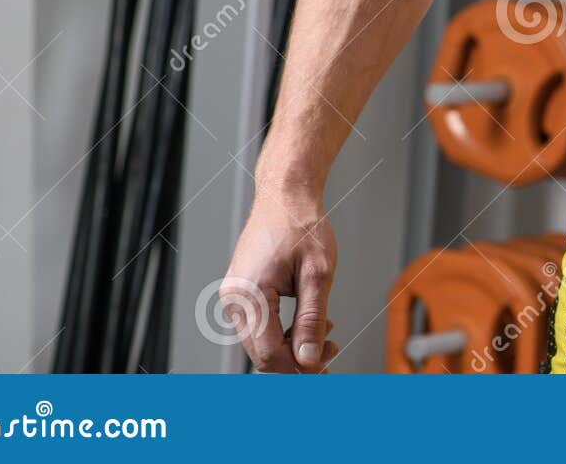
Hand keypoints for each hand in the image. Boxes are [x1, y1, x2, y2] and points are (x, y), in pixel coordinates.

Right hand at [222, 185, 338, 372]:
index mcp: (250, 295)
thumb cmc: (301, 226)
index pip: (269, 354)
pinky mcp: (241, 292)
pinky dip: (284, 330)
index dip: (298, 368)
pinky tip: (309, 320)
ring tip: (326, 331)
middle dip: (297, 358)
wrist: (285, 196)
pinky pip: (260, 325)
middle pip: (262, 353)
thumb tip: (309, 361)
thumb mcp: (318, 274)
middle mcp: (234, 299)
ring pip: (261, 341)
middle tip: (331, 351)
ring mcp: (234, 296)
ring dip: (293, 344)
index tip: (325, 368)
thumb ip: (313, 319)